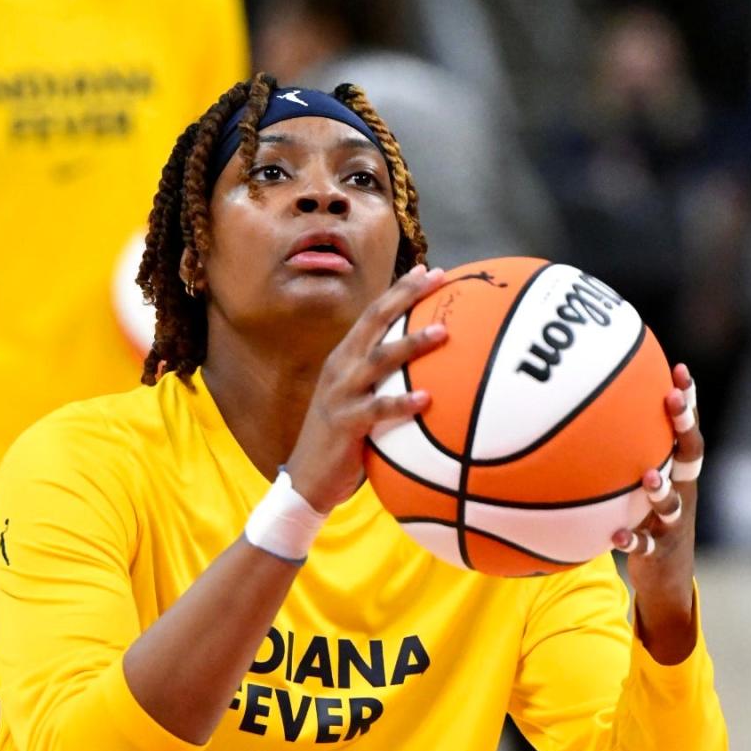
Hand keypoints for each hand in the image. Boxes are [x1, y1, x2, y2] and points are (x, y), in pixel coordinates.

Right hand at [286, 264, 448, 512]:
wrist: (308, 479)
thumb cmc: (343, 440)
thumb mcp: (360, 401)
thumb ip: (383, 381)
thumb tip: (427, 369)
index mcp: (345, 358)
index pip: (374, 315)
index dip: (400, 290)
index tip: (430, 271)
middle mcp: (340, 368)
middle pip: (375, 322)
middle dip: (405, 297)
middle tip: (437, 278)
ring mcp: (341, 394)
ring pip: (379, 359)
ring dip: (411, 343)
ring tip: (442, 331)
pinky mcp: (346, 423)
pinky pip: (378, 410)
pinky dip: (402, 403)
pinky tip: (428, 399)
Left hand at [612, 363, 702, 663]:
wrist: (666, 577)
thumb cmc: (643, 516)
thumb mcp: (634, 484)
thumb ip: (618, 455)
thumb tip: (572, 414)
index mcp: (676, 472)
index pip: (685, 429)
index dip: (687, 400)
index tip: (678, 370)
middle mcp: (681, 490)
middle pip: (689, 453)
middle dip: (684, 425)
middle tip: (672, 402)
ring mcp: (672, 520)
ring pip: (672, 502)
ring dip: (661, 489)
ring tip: (649, 477)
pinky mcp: (659, 549)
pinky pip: (646, 543)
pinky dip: (631, 539)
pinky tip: (615, 536)